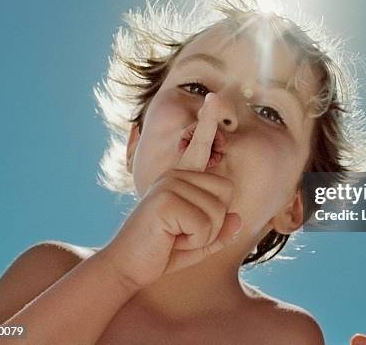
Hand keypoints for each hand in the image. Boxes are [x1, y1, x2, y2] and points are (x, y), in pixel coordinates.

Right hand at [103, 93, 241, 288]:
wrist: (127, 268)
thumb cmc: (162, 252)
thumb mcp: (197, 243)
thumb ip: (219, 232)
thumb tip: (238, 219)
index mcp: (181, 179)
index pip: (201, 147)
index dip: (209, 123)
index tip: (214, 98)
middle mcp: (175, 175)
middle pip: (226, 193)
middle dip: (214, 224)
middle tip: (183, 234)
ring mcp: (169, 184)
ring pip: (218, 212)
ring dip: (202, 236)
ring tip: (175, 238)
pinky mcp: (166, 199)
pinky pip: (205, 224)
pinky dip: (195, 242)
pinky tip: (171, 240)